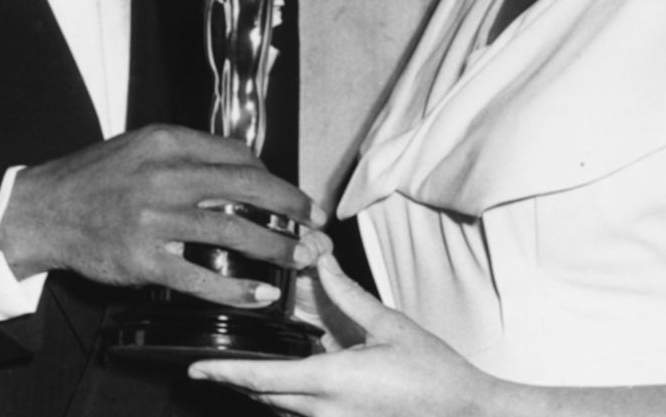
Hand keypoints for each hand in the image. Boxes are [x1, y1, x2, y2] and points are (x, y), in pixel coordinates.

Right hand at [0, 124, 329, 307]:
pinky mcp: (142, 258)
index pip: (237, 156)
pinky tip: (260, 293)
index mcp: (166, 142)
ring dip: (276, 247)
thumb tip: (236, 168)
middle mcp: (164, 175)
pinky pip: (200, 275)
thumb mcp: (137, 147)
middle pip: (247, 187)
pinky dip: (236, 287)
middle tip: (317, 224)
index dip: (274, 177)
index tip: (292, 196)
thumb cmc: (91, 179)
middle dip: (291, 207)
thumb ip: (183, 154)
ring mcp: (153, 218)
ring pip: (232, 230)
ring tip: (302, 258)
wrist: (41, 210)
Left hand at [188, 255, 499, 415]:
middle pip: (265, 395)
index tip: (195, 367)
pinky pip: (306, 413)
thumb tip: (322, 264)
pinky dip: (290, 394)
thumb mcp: (390, 327)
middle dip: (237, 377)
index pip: (263, 378)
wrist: (470, 415)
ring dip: (264, 385)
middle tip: (212, 358)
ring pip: (283, 406)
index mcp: (333, 381)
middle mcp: (327, 410)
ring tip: (246, 361)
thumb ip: (349, 296)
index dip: (224, 373)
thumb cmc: (437, 376)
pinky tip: (295, 374)